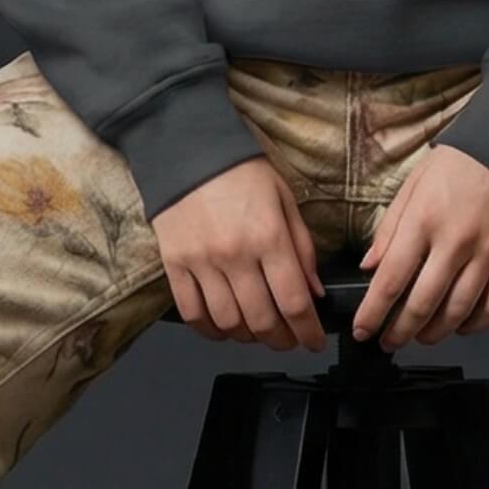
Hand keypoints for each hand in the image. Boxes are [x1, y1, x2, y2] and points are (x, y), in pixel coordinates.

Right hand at [152, 155, 328, 351]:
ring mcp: (202, 263)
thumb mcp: (284, 198)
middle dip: (281, 340)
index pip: (294, 301)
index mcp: (268, 235)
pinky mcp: (175, 265)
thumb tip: (314, 291)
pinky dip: (210, 330)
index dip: (308, 331)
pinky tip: (223, 327)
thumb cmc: (241, 170)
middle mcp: (235, 255)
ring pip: (228, 323)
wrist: (187, 149)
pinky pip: (192, 314)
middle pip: (261, 320)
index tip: (314, 340)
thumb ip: (302, 247)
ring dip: (247, 337)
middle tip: (289, 340)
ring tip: (258, 331)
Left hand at [353, 144, 488, 350]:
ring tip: (421, 337)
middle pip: (422, 304)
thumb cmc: (463, 160)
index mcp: (424, 218)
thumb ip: (390, 226)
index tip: (363, 329)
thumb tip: (370, 266)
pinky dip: (474, 325)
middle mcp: (455, 240)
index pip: (391, 279)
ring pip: (457, 312)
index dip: (373, 313)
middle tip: (388, 342)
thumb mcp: (415, 182)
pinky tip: (460, 326)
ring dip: (434, 333)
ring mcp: (488, 253)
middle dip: (399, 332)